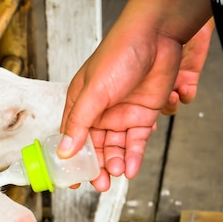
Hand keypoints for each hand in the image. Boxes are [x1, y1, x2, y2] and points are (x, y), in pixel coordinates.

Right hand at [57, 0, 212, 191]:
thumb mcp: (93, 92)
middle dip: (96, 168)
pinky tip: (130, 168)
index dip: (71, 161)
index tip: (72, 180)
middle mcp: (99, 113)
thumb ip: (79, 123)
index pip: (71, 139)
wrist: (157, 38)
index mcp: (80, 105)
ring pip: (115, 148)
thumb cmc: (119, 54)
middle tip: (98, 183)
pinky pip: (136, 143)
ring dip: (115, 163)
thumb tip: (65, 151)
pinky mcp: (143, 116)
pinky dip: (134, 157)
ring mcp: (121, 116)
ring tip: (115, 174)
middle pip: (95, 148)